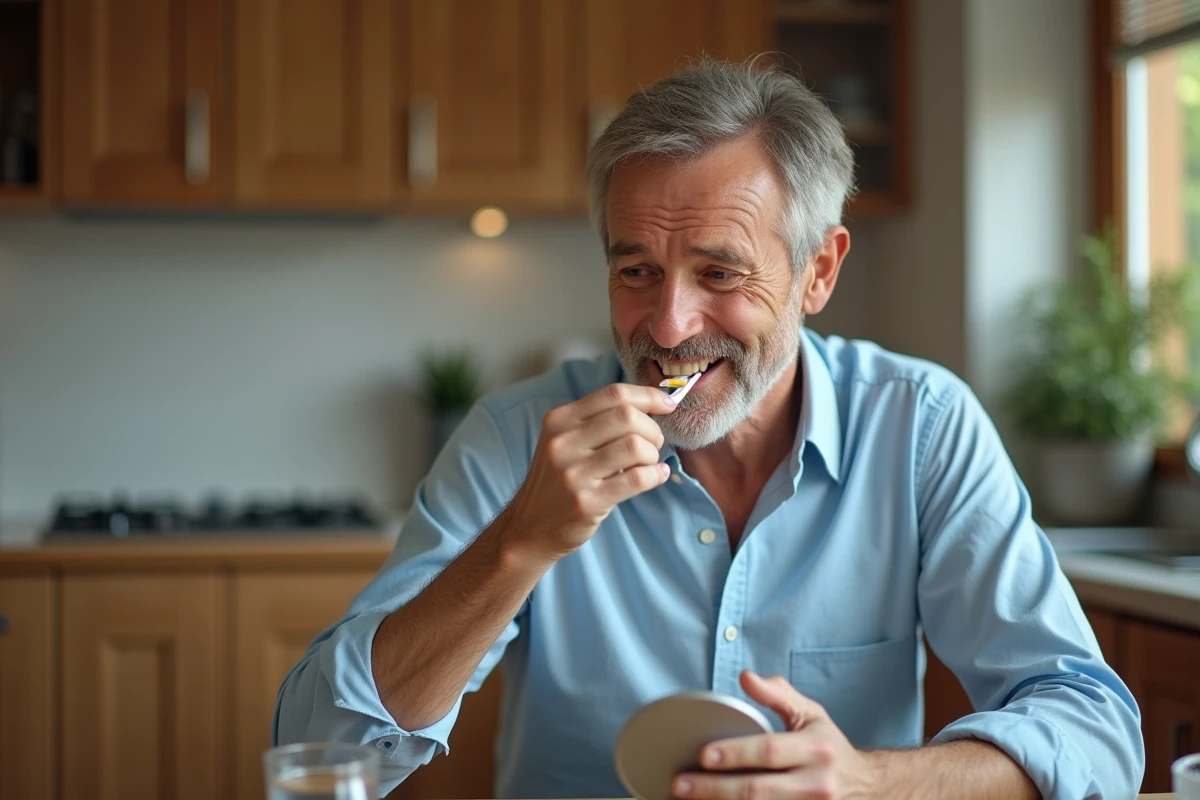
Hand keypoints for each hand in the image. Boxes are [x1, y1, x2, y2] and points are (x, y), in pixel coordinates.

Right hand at [503, 383, 676, 562]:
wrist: (529, 527)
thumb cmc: (556, 481)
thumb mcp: (564, 442)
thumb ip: (598, 422)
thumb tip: (651, 405)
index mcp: (560, 420)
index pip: (613, 394)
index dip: (648, 396)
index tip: (667, 405)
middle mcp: (563, 442)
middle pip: (627, 416)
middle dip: (652, 429)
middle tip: (653, 444)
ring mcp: (574, 473)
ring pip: (635, 446)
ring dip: (652, 454)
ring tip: (648, 463)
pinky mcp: (587, 501)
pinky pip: (636, 479)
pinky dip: (655, 474)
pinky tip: (657, 475)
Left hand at [673, 671, 879, 799]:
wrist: (868, 786)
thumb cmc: (829, 746)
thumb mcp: (810, 713)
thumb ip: (778, 694)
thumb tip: (746, 677)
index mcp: (817, 749)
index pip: (770, 751)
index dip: (735, 754)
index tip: (702, 754)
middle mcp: (816, 783)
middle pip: (758, 790)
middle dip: (715, 789)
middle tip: (681, 784)